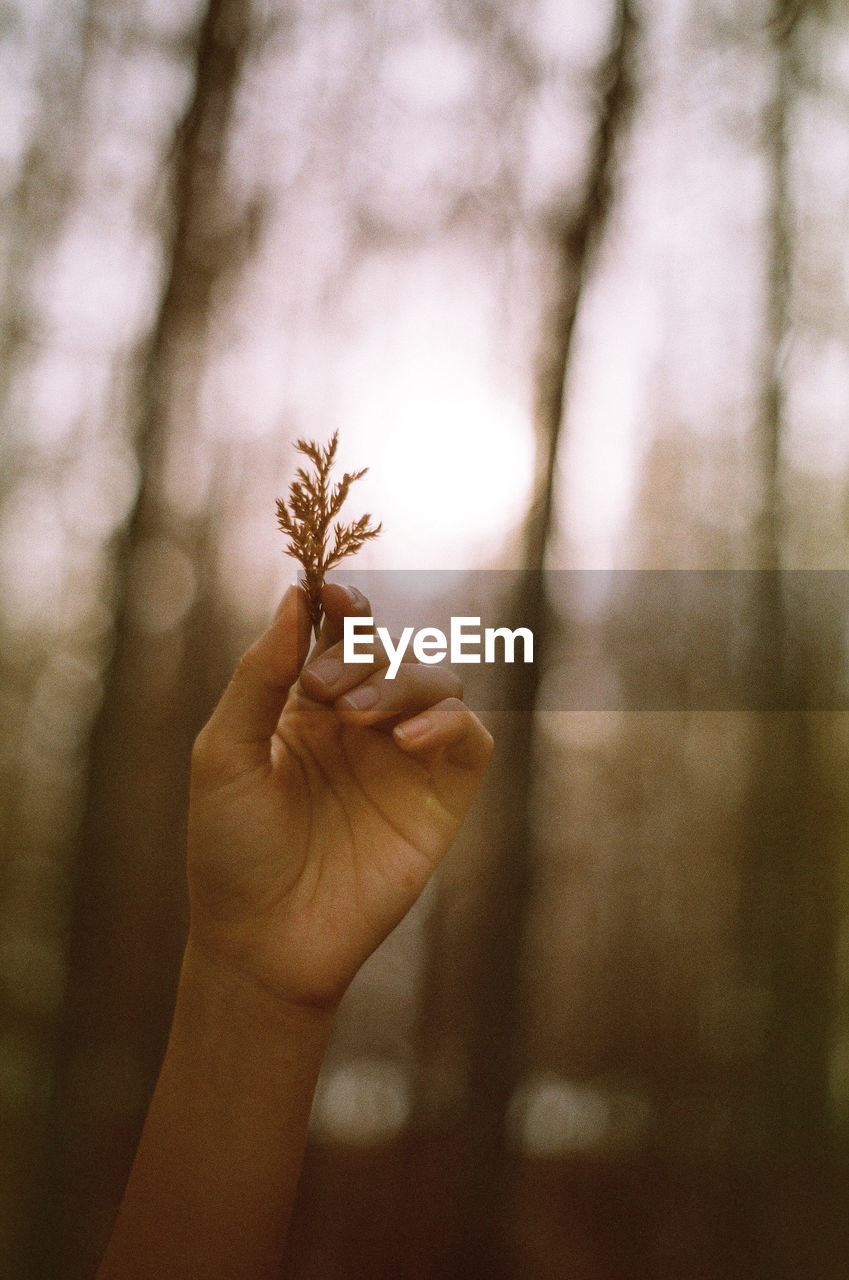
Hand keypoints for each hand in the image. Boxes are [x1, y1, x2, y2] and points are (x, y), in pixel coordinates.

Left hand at [187, 583, 492, 1009]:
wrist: (264, 943)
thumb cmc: (230, 849)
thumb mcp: (224, 753)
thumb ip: (259, 675)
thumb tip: (294, 597)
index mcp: (304, 707)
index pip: (336, 636)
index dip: (341, 607)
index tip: (333, 595)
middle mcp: (358, 725)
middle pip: (387, 649)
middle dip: (362, 656)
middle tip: (326, 697)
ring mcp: (403, 759)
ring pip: (435, 680)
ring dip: (403, 682)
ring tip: (362, 723)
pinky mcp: (439, 798)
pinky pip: (469, 736)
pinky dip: (449, 722)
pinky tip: (409, 740)